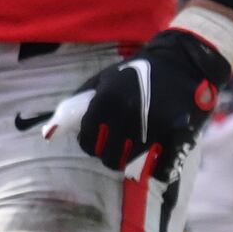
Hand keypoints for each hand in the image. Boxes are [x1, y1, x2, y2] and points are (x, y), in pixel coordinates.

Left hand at [19, 24, 232, 176]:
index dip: (89, 145)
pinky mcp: (178, 134)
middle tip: (115, 149)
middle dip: (109, 156)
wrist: (182, 61)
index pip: (87, 141)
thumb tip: (50, 131)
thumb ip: (78, 103)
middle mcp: (127, 114)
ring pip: (132, 164)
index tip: (96, 142)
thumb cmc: (137, 72)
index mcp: (106, 100)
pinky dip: (158, 170)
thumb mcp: (103, 79)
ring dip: (130, 163)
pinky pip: (162, 168)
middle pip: (108, 158)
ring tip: (132, 153)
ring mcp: (153, 126)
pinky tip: (155, 162)